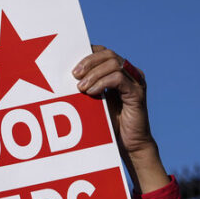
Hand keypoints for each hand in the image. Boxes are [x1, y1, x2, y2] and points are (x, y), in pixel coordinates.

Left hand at [72, 46, 168, 192]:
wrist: (128, 145)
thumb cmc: (109, 125)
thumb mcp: (93, 103)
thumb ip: (85, 88)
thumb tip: (62, 79)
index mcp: (119, 72)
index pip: (103, 53)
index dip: (87, 54)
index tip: (71, 65)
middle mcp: (129, 73)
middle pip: (108, 54)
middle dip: (89, 62)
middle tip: (74, 75)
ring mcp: (135, 82)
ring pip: (114, 63)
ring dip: (94, 73)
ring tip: (81, 87)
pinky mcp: (137, 93)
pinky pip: (119, 79)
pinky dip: (102, 82)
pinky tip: (91, 92)